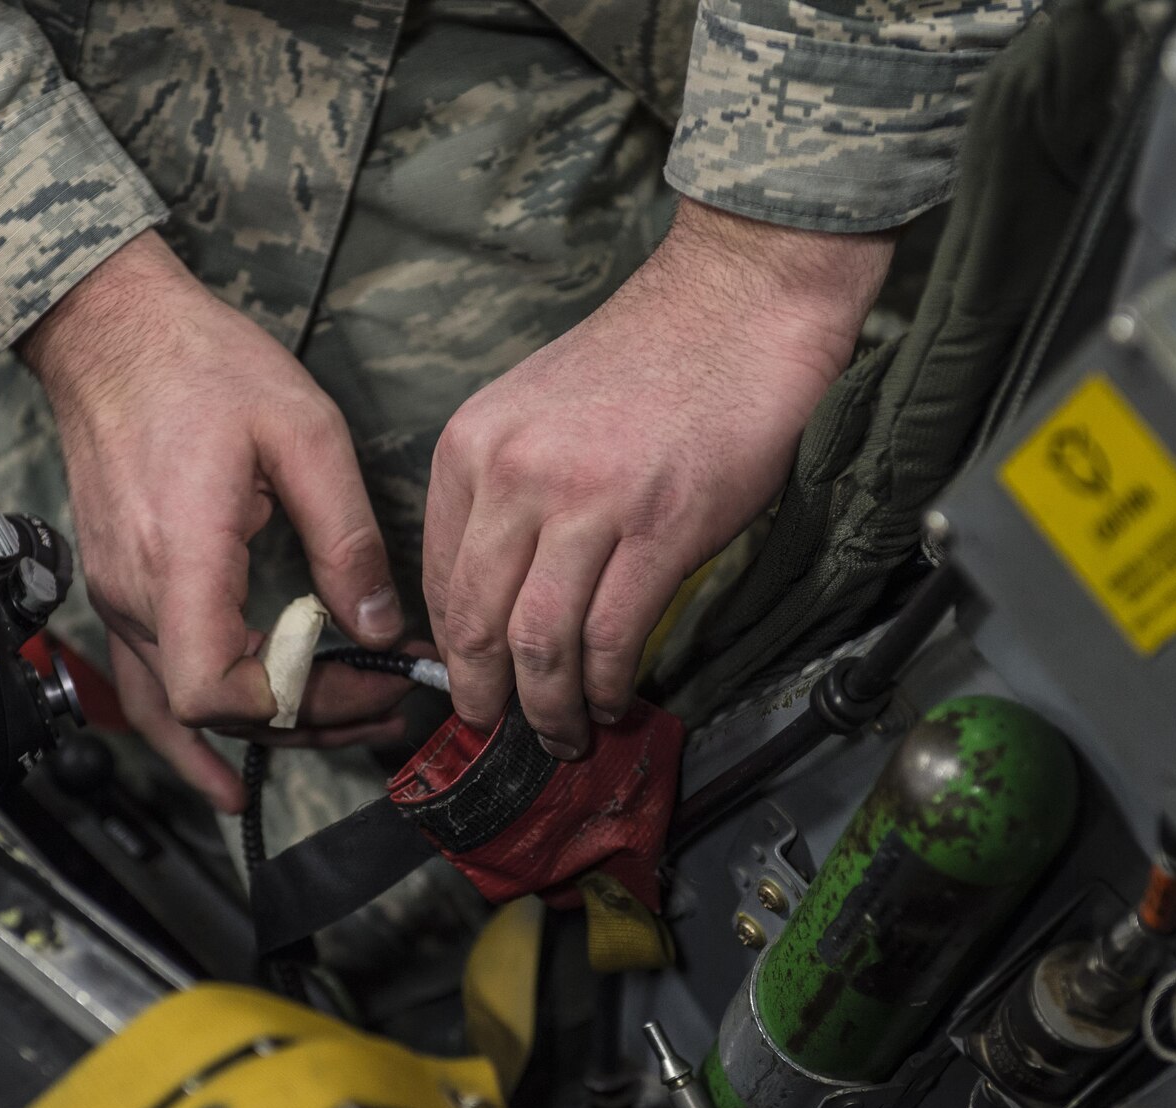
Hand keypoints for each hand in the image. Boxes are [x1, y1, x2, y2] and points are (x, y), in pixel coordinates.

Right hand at [21, 232, 403, 808]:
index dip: (300, 708)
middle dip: (312, 720)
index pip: (217, 692)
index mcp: (182, 556)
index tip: (367, 683)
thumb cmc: (200, 364)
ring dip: (268, 729)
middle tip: (385, 701)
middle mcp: (136, 591)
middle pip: (218, 711)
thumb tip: (379, 624)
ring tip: (341, 727)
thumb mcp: (304, 432)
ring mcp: (118, 597)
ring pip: (186, 710)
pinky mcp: (119, 590)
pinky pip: (148, 689)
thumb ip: (346, 538)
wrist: (111, 329)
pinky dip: (194, 735)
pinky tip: (227, 771)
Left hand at [424, 200, 894, 757]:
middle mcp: (514, 474)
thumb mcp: (534, 410)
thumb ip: (506, 493)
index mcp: (472, 446)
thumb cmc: (647, 359)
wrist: (737, 303)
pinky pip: (613, 636)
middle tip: (500, 735)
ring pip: (539, 645)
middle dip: (484, 699)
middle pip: (476, 624)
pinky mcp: (660, 525)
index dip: (450, 653)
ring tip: (562, 736)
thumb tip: (500, 594)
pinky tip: (613, 700)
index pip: (438, 580)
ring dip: (548, 710)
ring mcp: (587, 501)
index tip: (467, 688)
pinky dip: (607, 685)